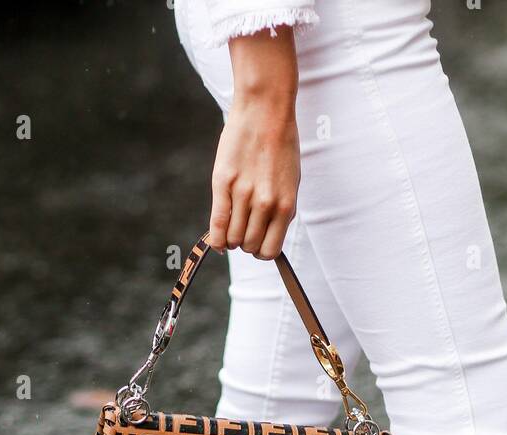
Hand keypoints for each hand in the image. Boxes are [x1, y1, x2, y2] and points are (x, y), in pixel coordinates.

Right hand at [209, 28, 300, 260]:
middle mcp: (265, 203)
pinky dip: (215, 237)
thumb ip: (280, 210)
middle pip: (249, 246)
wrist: (265, 110)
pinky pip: (217, 223)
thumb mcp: (290, 182)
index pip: (270, 250)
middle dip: (245, 244)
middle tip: (243, 230)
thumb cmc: (280, 145)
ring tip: (232, 226)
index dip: (261, 251)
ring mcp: (243, 193)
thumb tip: (267, 239)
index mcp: (286, 205)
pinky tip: (217, 239)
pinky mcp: (223, 182)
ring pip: (233, 238)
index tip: (257, 242)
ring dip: (231, 238)